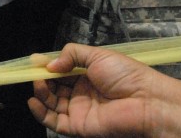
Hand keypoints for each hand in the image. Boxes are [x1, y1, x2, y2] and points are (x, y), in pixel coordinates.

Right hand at [28, 43, 161, 136]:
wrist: (147, 101)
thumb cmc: (126, 75)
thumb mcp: (98, 55)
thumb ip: (71, 54)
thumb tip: (50, 64)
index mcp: (86, 76)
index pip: (61, 71)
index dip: (47, 66)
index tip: (34, 61)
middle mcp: (81, 93)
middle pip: (53, 87)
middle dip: (42, 79)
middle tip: (35, 73)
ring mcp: (79, 110)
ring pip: (51, 103)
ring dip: (40, 93)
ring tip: (37, 83)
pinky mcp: (78, 126)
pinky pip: (54, 122)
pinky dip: (40, 113)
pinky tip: (33, 101)